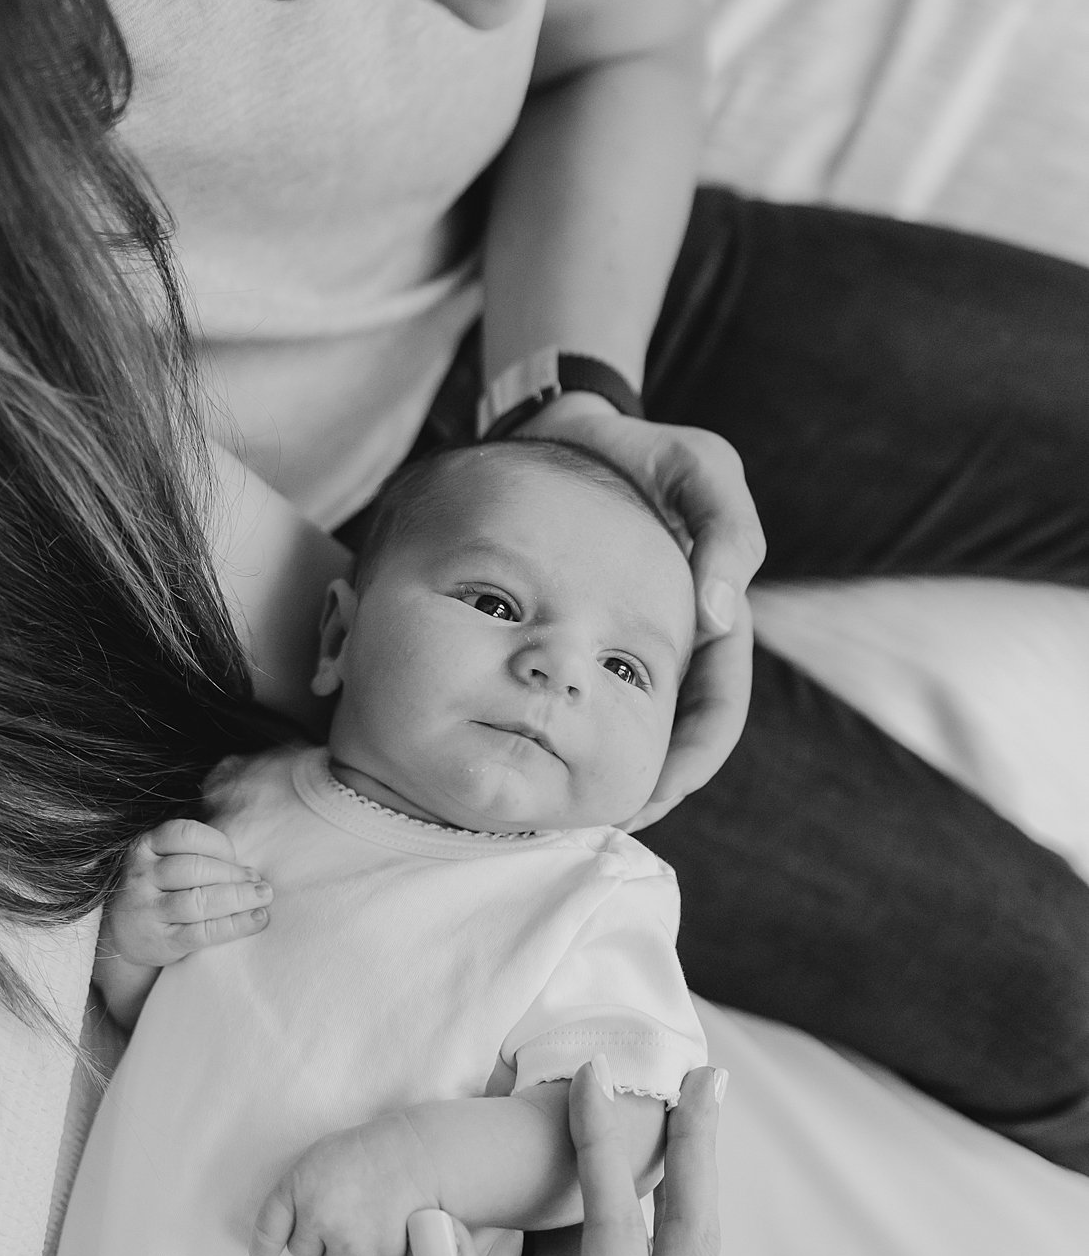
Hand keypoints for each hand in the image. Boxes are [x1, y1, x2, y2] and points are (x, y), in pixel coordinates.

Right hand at [106, 820, 271, 965]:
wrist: (121, 935)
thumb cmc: (157, 891)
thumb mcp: (162, 862)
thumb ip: (197, 856)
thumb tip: (250, 872)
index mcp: (144, 847)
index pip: (187, 835)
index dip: (220, 844)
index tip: (236, 857)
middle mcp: (141, 876)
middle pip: (196, 868)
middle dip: (234, 874)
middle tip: (259, 884)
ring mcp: (146, 910)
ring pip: (199, 901)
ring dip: (239, 898)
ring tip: (262, 898)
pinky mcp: (160, 940)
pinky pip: (202, 932)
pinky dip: (234, 925)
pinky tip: (256, 920)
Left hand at [250, 1115, 440, 1255]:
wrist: (422, 1156)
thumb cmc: (373, 1152)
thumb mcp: (323, 1157)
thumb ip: (298, 1193)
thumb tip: (279, 1235)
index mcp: (298, 1186)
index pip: (269, 1228)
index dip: (266, 1245)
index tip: (264, 1255)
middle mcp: (315, 1217)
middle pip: (303, 1252)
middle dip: (320, 1239)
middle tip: (348, 1212)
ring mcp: (344, 1241)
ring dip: (348, 1250)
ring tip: (372, 1216)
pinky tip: (389, 1227)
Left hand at [520, 396, 761, 824]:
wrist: (568, 427)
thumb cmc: (640, 447)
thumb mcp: (699, 465)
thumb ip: (726, 529)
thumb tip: (724, 614)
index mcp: (714, 619)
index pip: (716, 713)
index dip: (689, 762)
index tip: (651, 796)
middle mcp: (676, 644)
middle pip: (671, 741)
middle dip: (645, 790)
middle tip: (599, 828)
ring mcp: (629, 644)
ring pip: (626, 732)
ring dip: (604, 777)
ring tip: (560, 816)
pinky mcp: (580, 637)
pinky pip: (579, 702)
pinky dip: (564, 735)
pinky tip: (527, 758)